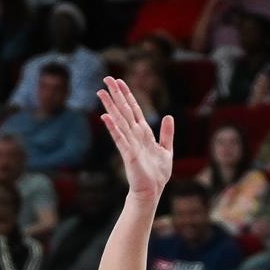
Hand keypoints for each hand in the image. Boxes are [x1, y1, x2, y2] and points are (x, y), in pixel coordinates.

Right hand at [98, 77, 172, 197]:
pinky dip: (113, 128)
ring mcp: (130, 144)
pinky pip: (120, 139)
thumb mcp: (167, 150)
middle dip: (116, 95)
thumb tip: (168, 116)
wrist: (153, 191)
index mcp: (144, 133)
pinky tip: (105, 117)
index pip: (134, 109)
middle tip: (106, 78)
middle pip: (124, 110)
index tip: (119, 81)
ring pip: (119, 121)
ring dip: (110, 107)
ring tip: (101, 93)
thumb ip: (167, 133)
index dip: (127, 95)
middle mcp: (135, 135)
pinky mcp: (128, 155)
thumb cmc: (157, 174)